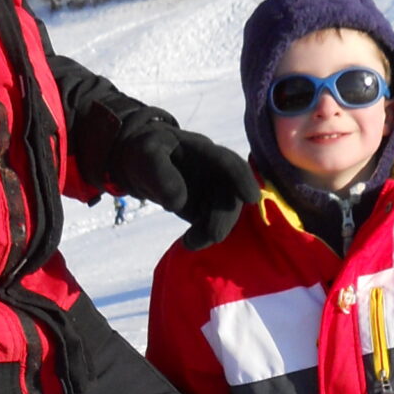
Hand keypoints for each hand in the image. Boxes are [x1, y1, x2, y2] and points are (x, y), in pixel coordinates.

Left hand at [112, 123, 258, 249]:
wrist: (142, 163)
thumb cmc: (146, 152)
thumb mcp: (146, 155)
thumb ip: (160, 174)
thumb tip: (179, 202)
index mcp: (203, 152)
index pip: (228, 163)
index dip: (242, 179)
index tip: (251, 198)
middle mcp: (215, 172)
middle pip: (232, 194)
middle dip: (225, 217)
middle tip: (209, 237)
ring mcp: (213, 190)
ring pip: (226, 213)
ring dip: (214, 230)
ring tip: (189, 242)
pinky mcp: (207, 208)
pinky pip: (213, 224)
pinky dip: (205, 236)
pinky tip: (189, 242)